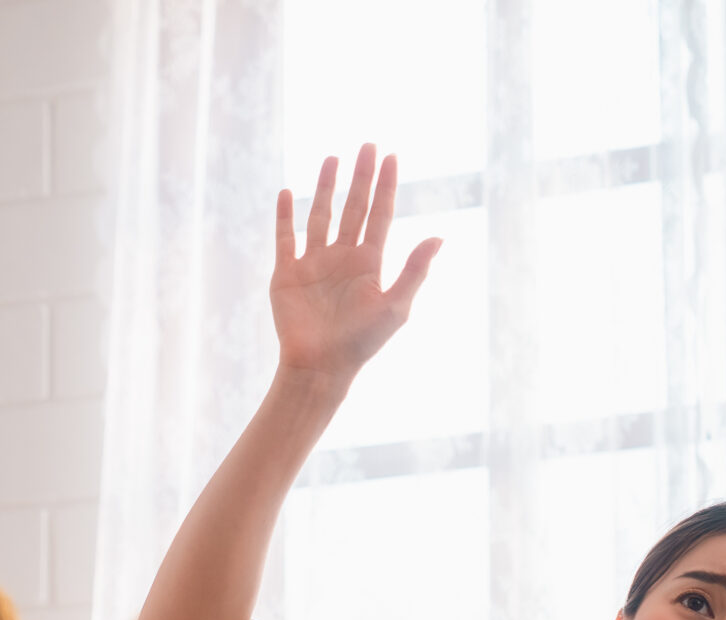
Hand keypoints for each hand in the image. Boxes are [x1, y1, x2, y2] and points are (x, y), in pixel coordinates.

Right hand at [272, 145, 441, 385]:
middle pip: (354, 208)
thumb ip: (415, 271)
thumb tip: (440, 237)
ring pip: (321, 215)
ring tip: (333, 159)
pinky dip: (285, 216)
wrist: (320, 367)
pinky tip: (288, 193)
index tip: (391, 156)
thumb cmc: (362, 343)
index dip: (386, 186)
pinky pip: (285, 238)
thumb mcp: (395, 307)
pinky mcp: (287, 273)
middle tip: (367, 145)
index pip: (380, 215)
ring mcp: (314, 263)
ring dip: (327, 188)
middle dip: (361, 177)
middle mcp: (343, 258)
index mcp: (370, 263)